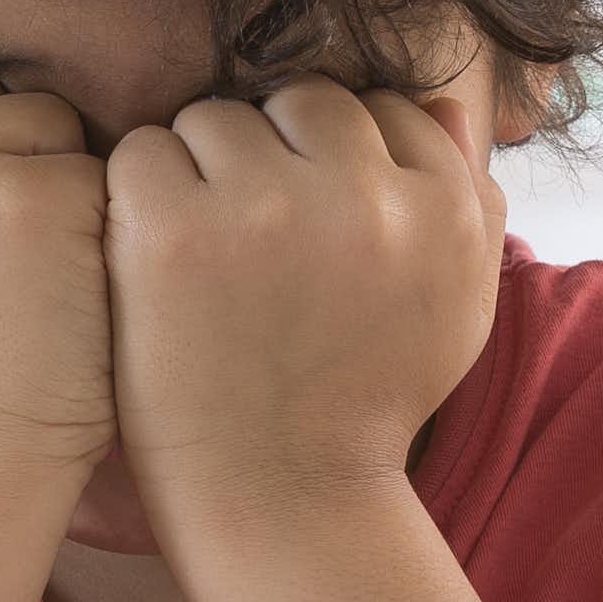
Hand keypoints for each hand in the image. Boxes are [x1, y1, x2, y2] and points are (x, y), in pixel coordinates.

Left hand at [99, 75, 505, 532]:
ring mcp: (264, 209)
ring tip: (200, 256)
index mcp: (442, 209)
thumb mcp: (455, 306)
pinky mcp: (172, 231)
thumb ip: (466, 199)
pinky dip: (136, 199)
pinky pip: (143, 153)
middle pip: (297, 102)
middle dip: (268, 155)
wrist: (280, 501)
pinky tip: (149, 263)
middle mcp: (363, 197)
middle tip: (247, 240)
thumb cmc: (361, 403)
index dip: (332, 161)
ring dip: (198, 172)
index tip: (308, 226)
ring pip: (215, 118)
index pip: (379, 109)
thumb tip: (439, 101)